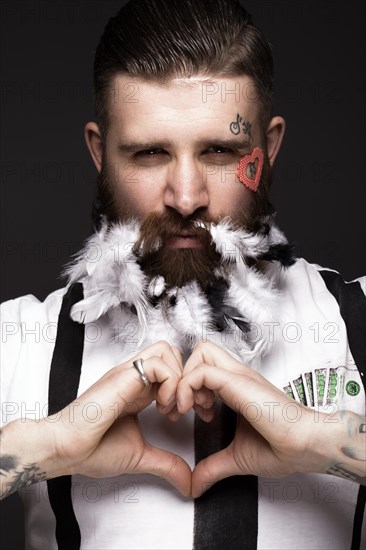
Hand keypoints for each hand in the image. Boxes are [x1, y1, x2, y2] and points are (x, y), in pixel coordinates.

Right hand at [1, 341, 191, 497]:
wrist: (66, 449)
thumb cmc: (93, 450)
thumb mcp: (141, 456)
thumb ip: (167, 464)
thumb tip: (188, 482)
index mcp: (139, 391)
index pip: (172, 369)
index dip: (186, 388)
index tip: (183, 415)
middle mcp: (135, 378)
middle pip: (172, 353)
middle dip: (187, 377)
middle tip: (182, 407)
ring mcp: (128, 374)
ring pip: (166, 350)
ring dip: (178, 377)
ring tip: (170, 406)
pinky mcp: (123, 376)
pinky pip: (157, 362)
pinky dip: (169, 382)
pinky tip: (161, 406)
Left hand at [178, 341, 347, 497]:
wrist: (305, 446)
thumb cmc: (282, 448)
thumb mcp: (237, 458)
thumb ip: (213, 467)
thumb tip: (195, 485)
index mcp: (236, 387)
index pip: (203, 365)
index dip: (188, 385)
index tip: (188, 414)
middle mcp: (235, 376)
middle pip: (199, 351)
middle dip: (182, 376)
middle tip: (183, 407)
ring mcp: (237, 376)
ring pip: (199, 352)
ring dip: (184, 379)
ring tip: (190, 407)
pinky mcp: (238, 381)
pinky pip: (201, 371)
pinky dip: (187, 387)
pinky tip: (193, 410)